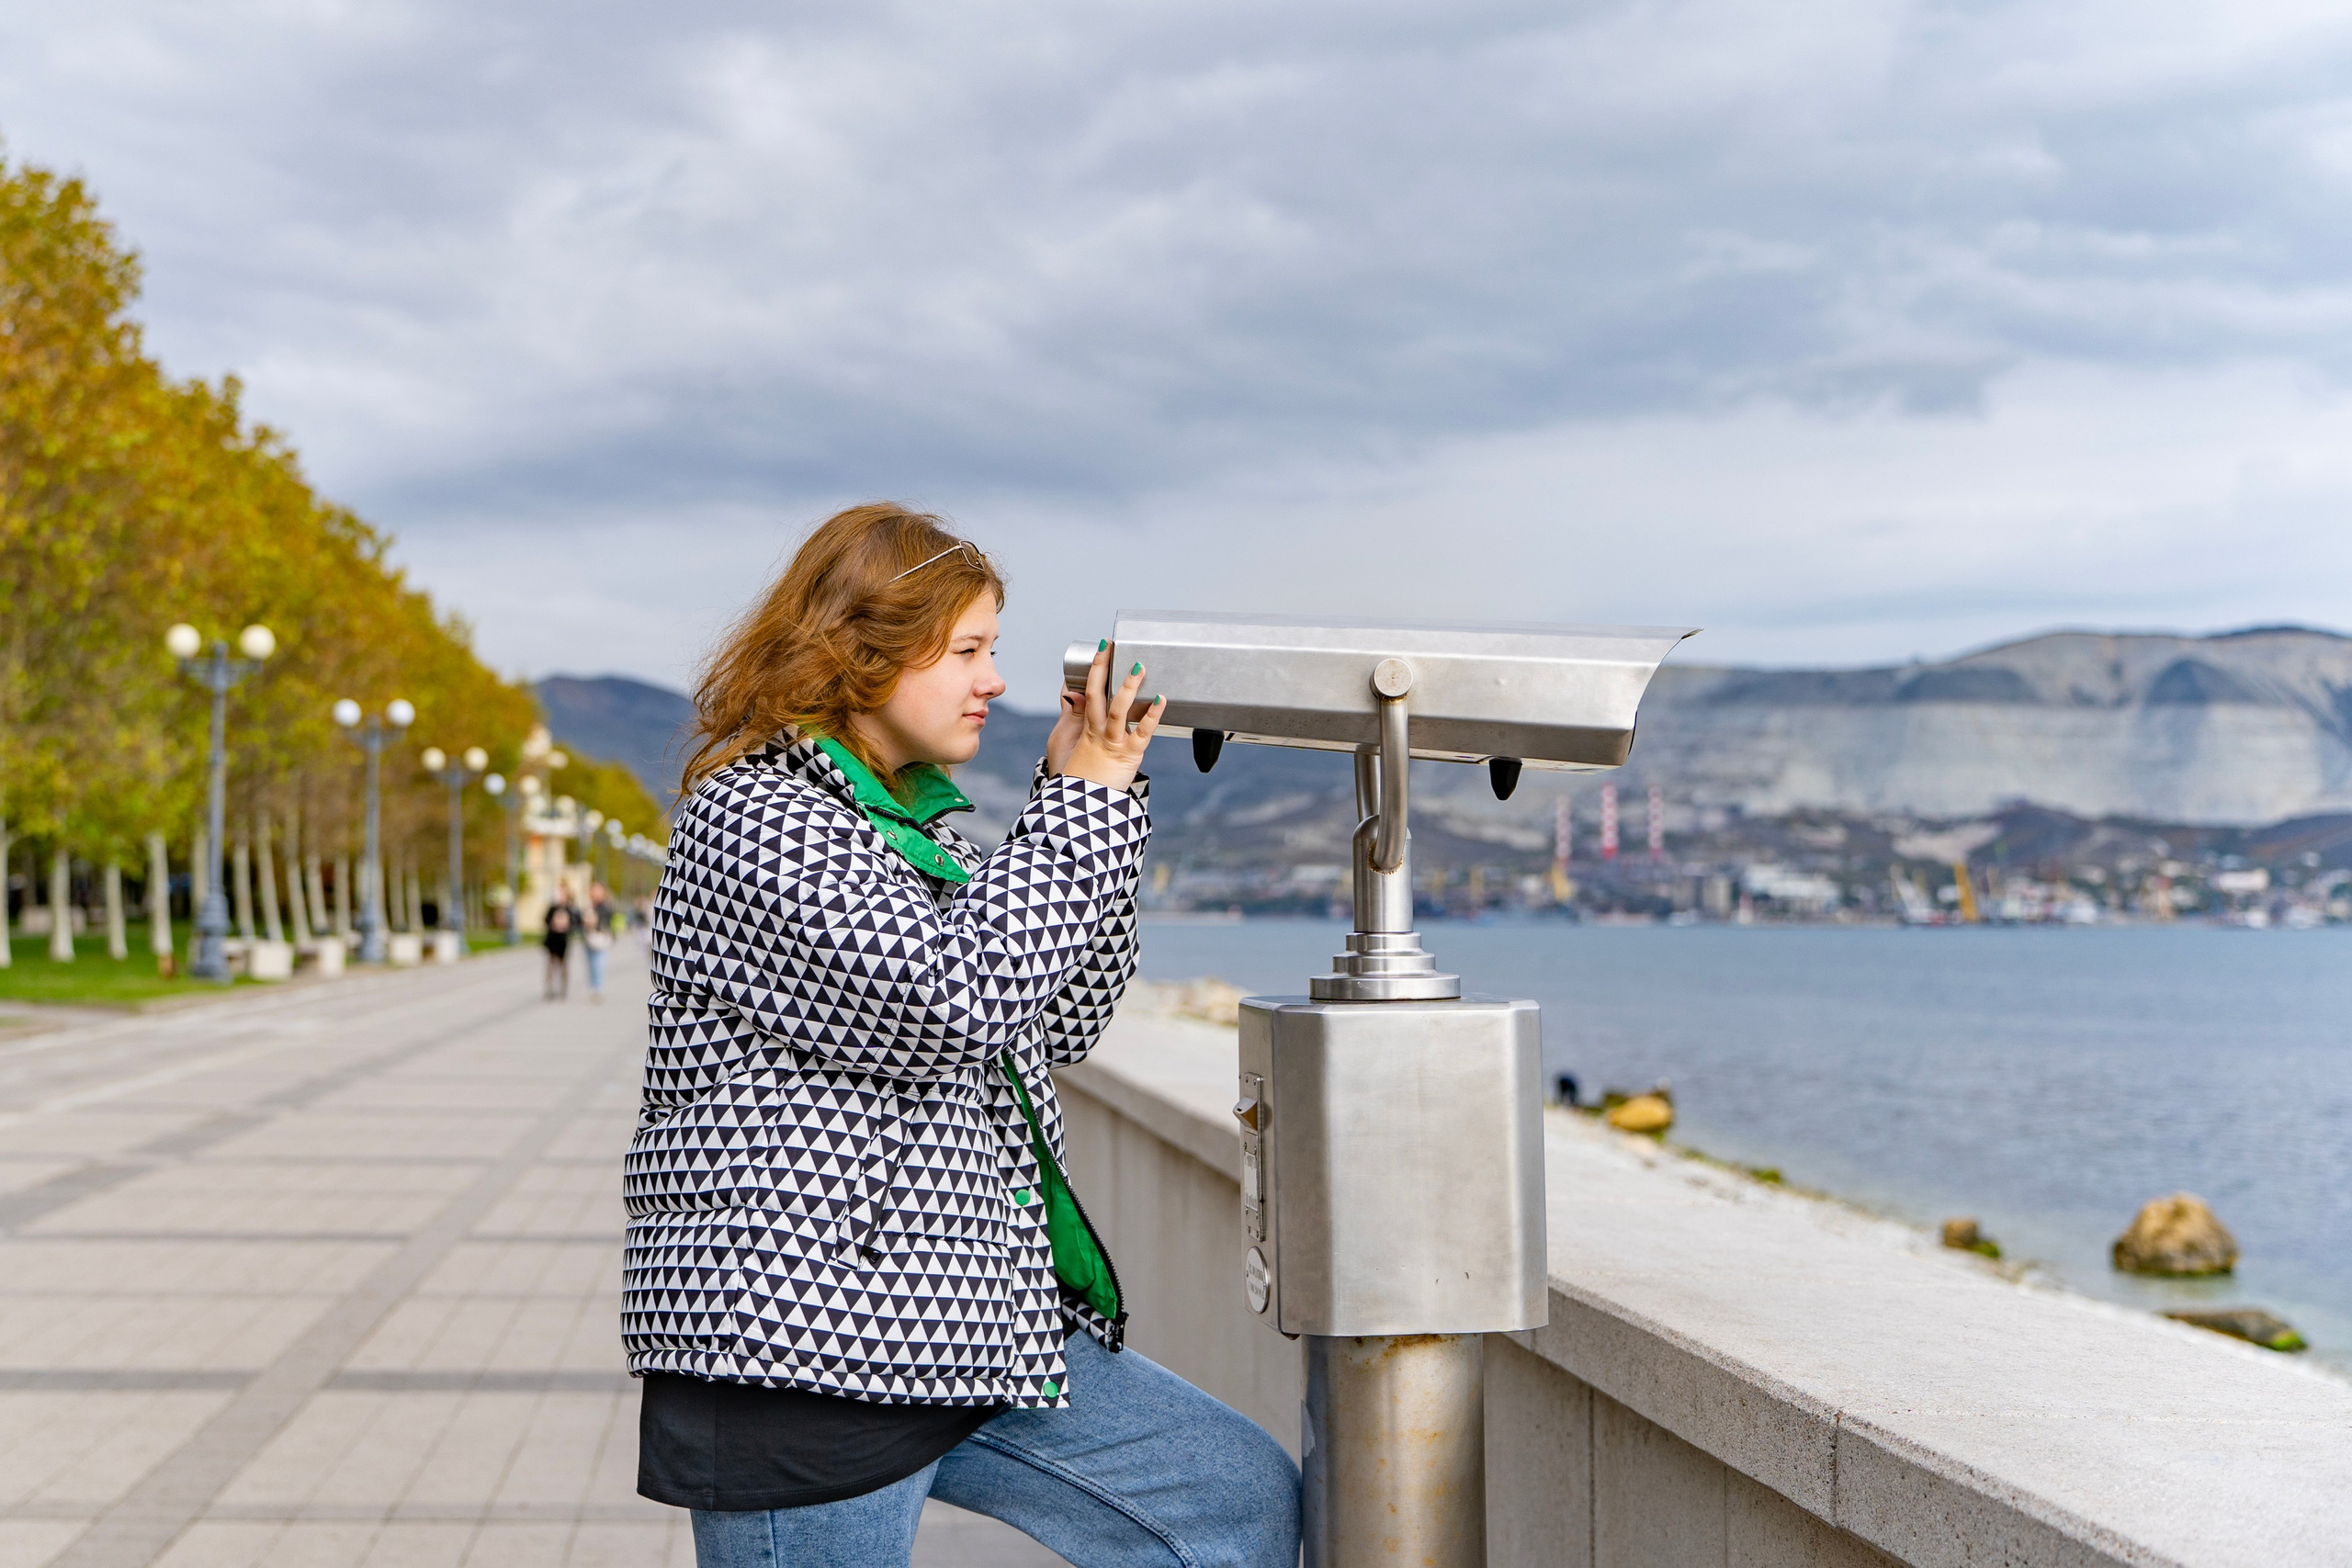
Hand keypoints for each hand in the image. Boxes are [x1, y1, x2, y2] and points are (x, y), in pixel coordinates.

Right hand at [1052, 642, 1162, 790]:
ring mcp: (1112, 742)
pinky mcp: (1128, 755)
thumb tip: (1075, 695)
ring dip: (1128, 686)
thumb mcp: (1074, 749)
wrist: (1082, 807)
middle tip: (1110, 646)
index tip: (1102, 650)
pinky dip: (1152, 716)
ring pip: (1118, 709)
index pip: (1086, 692)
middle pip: (1097, 693)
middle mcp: (1097, 731)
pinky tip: (1161, 700)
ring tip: (1138, 666)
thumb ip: (1076, 721)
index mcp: (1086, 729)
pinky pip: (1142, 733)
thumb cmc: (1082, 780)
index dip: (1094, 669)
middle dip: (1102, 667)